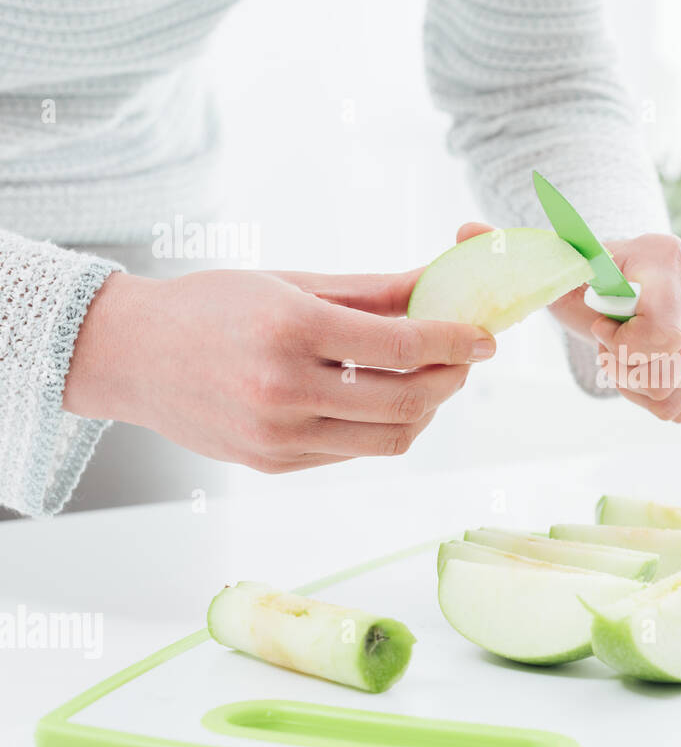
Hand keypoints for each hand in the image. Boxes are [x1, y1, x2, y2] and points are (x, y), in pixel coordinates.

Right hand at [63, 266, 493, 471]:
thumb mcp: (292, 282)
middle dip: (450, 379)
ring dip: (425, 412)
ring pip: (388, 438)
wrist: (130, 354)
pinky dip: (384, 429)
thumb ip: (373, 292)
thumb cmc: (213, 305)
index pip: (401, 347)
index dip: (455, 343)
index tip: (485, 338)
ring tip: (431, 382)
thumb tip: (441, 284)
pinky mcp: (271, 463)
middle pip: (406, 401)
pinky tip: (386, 402)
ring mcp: (276, 435)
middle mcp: (283, 388)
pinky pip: (353, 453)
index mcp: (291, 329)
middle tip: (464, 359)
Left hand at [542, 228, 680, 421]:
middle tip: (612, 347)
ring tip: (632, 356)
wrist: (627, 284)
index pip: (664, 336)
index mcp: (665, 255)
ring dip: (641, 388)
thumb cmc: (595, 285)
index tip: (602, 330)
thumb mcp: (568, 279)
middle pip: (665, 375)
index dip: (625, 351)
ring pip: (677, 396)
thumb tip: (563, 274)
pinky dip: (664, 398)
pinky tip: (655, 369)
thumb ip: (560, 275)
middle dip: (625, 372)